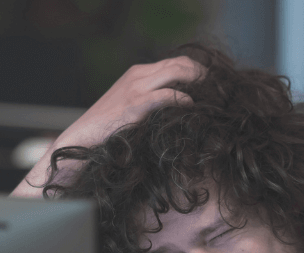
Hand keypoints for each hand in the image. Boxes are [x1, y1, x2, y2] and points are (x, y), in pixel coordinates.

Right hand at [11, 56, 204, 197]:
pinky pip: (167, 96)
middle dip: (205, 76)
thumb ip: (154, 103)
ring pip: (178, 73)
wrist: (82, 139)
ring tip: (213, 100)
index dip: (199, 73)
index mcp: (139, 73)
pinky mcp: (134, 105)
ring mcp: (136, 88)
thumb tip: (185, 110)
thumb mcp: (134, 109)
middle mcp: (138, 75)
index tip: (215, 88)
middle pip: (182, 63)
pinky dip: (184, 100)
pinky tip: (192, 109)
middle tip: (222, 93)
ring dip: (199, 84)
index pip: (178, 62)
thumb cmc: (109, 130)